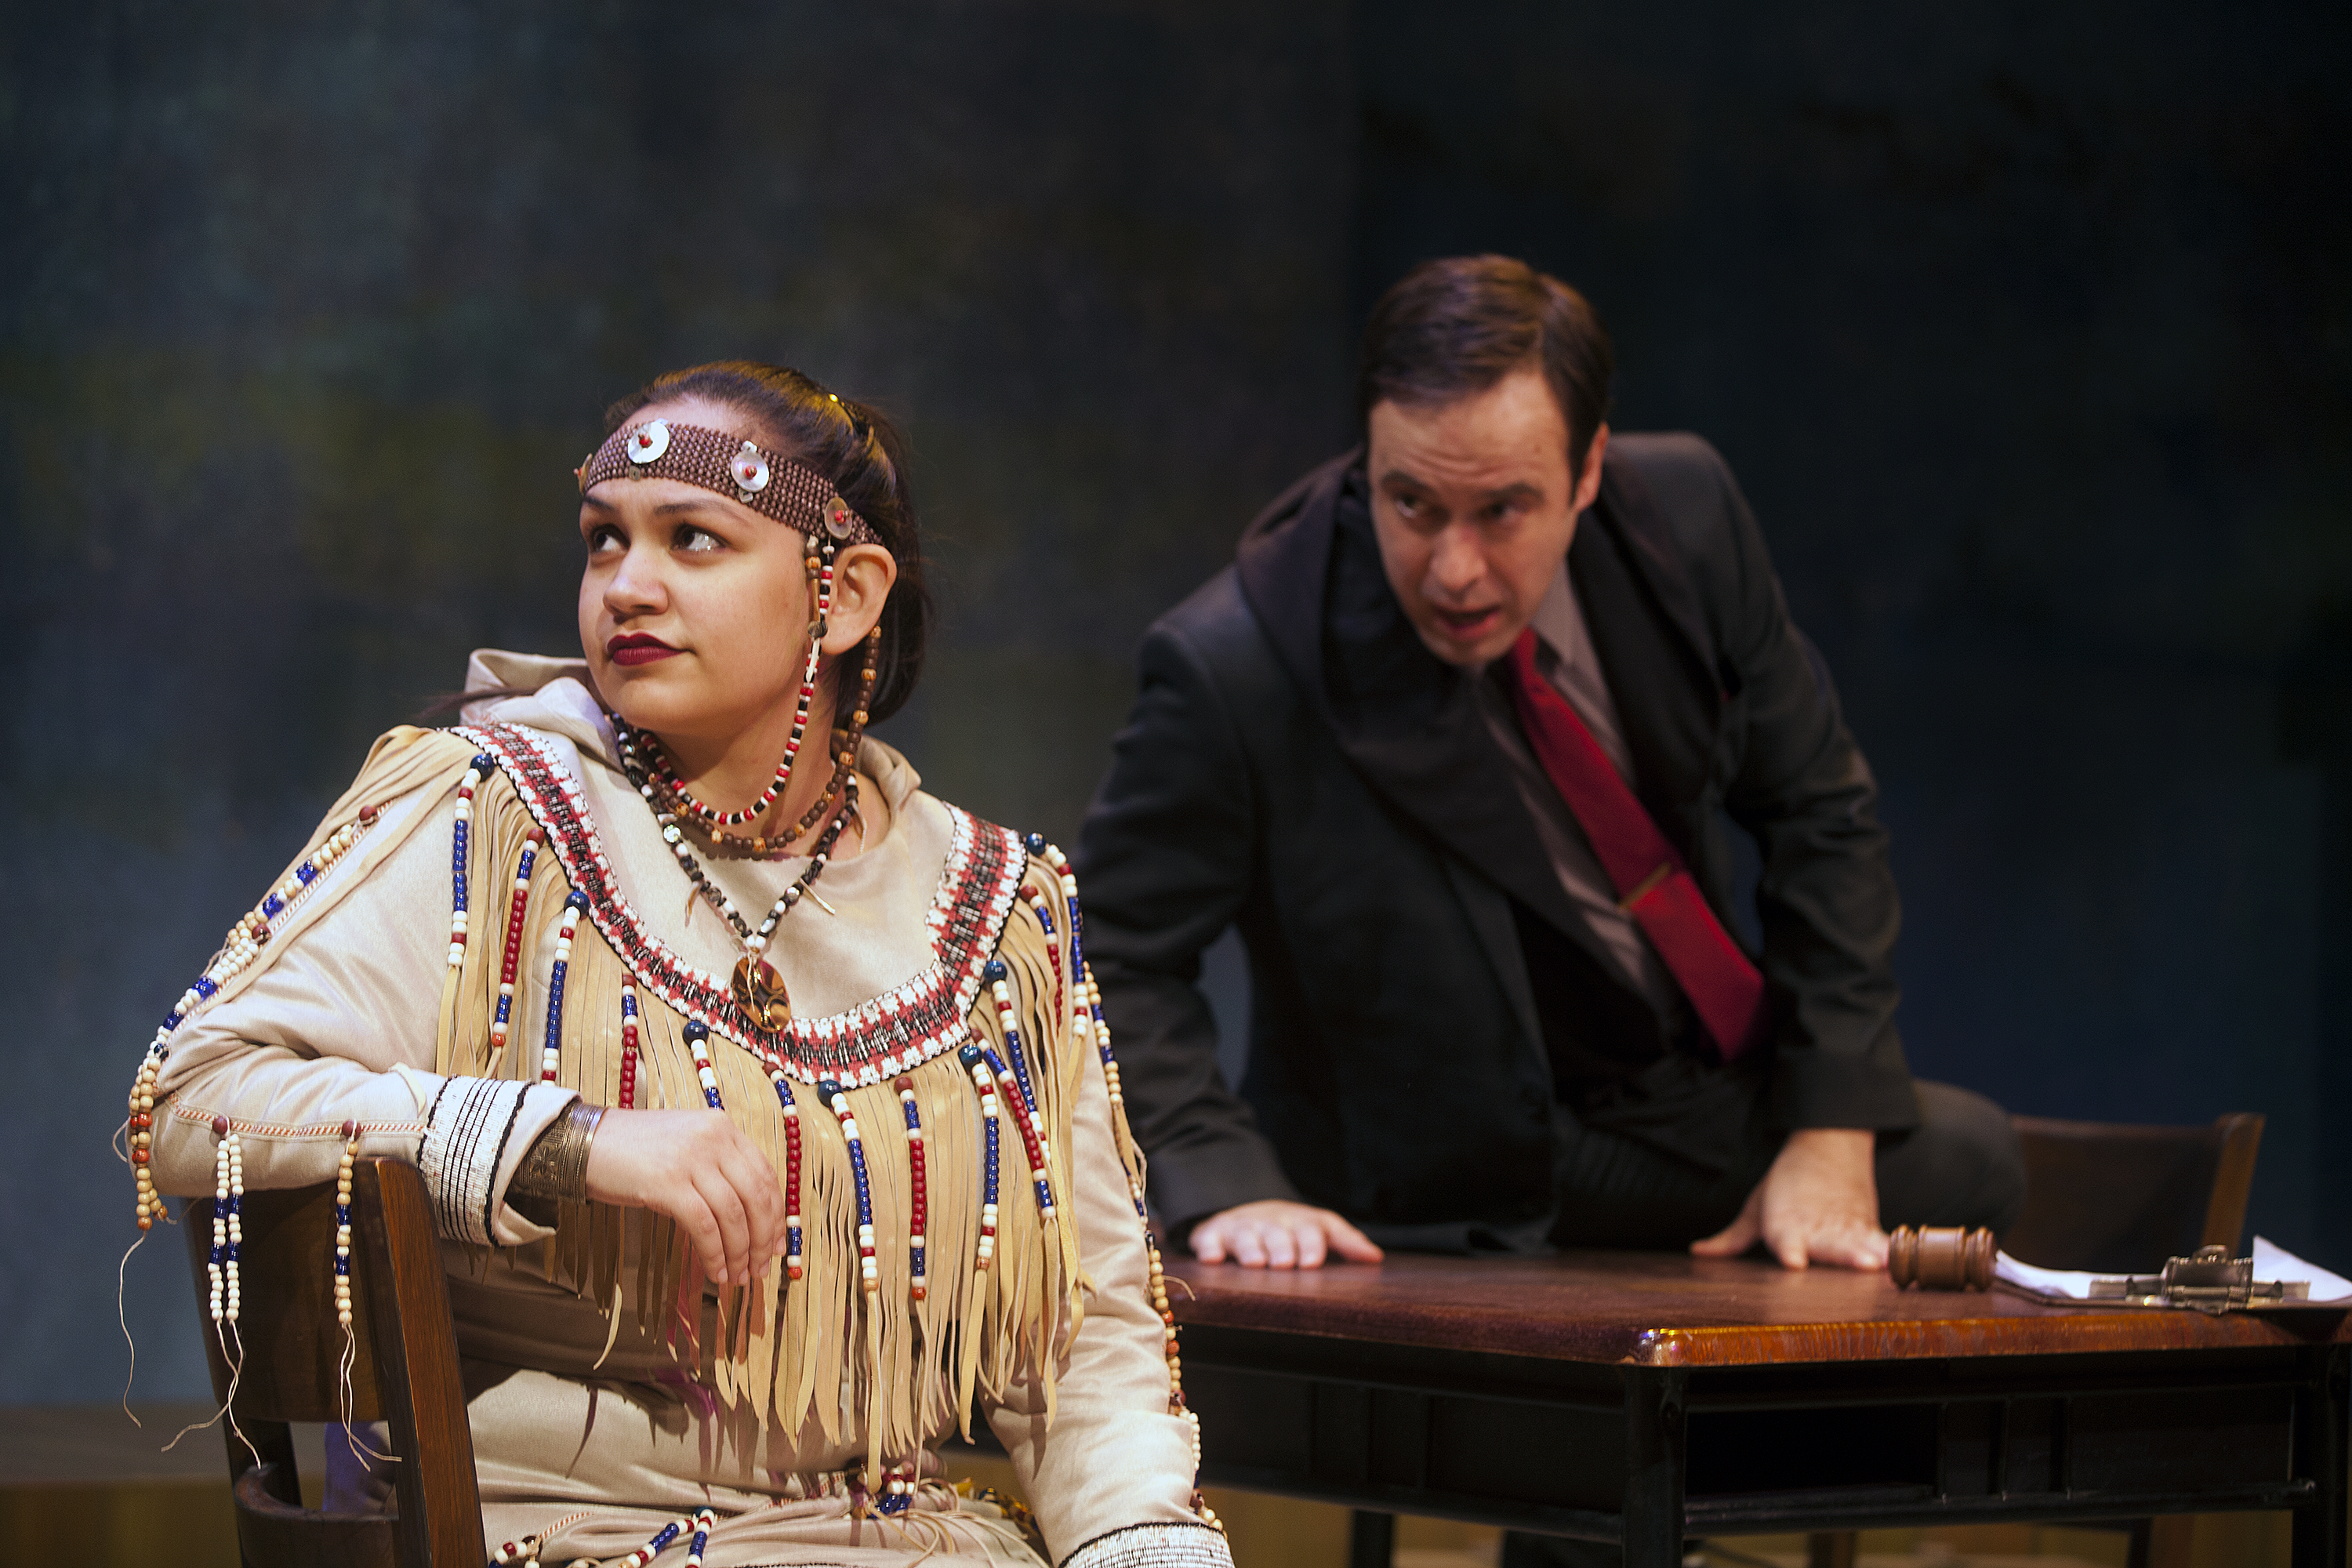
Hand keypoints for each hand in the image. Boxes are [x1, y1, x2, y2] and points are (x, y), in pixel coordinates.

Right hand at [584, 1108, 788, 1285]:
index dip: (776, 1215)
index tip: (776, 1245)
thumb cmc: (635, 1150)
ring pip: (733, 1215)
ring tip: (737, 1277)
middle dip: (762, 1240)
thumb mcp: (686, 1145)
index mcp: (722, 1126)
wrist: (584, 1143)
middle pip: (756, 1197)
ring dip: (739, 1253)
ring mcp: (690, 1159)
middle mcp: (713, 1138)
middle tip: (760, 1269)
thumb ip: (718, 1168)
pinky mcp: (666, 1183)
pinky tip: (715, 1272)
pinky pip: (704, 1226)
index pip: (765, 1175)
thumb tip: (751, 1219)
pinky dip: (714, 1254)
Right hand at [1188, 1200, 1383, 1268]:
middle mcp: (1271, 1222)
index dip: (1311, 1244)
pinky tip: (1212, 1258)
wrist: (1247, 1210)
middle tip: (1284, 1263)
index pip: (1309, 1229)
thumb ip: (1346, 1242)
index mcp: (1299, 1222)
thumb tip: (1376, 1258)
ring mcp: (1242, 1227)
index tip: (1313, 1261)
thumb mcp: (1320, 1229)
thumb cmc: (1291, 1229)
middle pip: (1277, 1233)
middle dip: (1281, 1246)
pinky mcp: (1214, 1235)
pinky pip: (1209, 1240)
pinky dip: (1210, 1247)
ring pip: (1246, 1236)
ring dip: (1250, 1248)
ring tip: (1255, 1263)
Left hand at [1690, 1127, 1886, 1270]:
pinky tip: (1901, 1263)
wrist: (1828, 1142)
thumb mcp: (1756, 1206)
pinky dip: (1891, 1250)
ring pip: (1858, 1242)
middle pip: (1828, 1243)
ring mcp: (1845, 1225)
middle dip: (1840, 1255)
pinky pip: (1881, 1240)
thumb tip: (1697, 1252)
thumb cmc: (1786, 1181)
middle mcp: (1816, 1226)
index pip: (1786, 1238)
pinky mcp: (1868, 1225)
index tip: (1793, 1261)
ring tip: (1877, 1265)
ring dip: (1868, 1254)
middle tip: (1857, 1266)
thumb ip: (1731, 1238)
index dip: (1790, 1249)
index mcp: (1785, 1222)